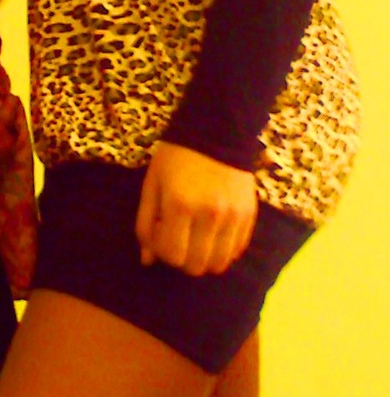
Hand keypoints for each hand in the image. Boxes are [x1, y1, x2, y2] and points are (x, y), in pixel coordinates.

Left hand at [135, 142, 257, 276]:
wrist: (217, 130)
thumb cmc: (176, 157)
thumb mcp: (152, 184)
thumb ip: (146, 223)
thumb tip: (148, 261)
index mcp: (181, 205)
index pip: (174, 256)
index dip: (163, 253)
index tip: (161, 233)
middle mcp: (210, 215)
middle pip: (197, 266)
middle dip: (183, 259)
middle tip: (178, 238)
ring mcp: (234, 216)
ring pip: (220, 263)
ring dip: (205, 258)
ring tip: (197, 240)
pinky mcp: (250, 214)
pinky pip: (238, 249)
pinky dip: (224, 250)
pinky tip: (214, 234)